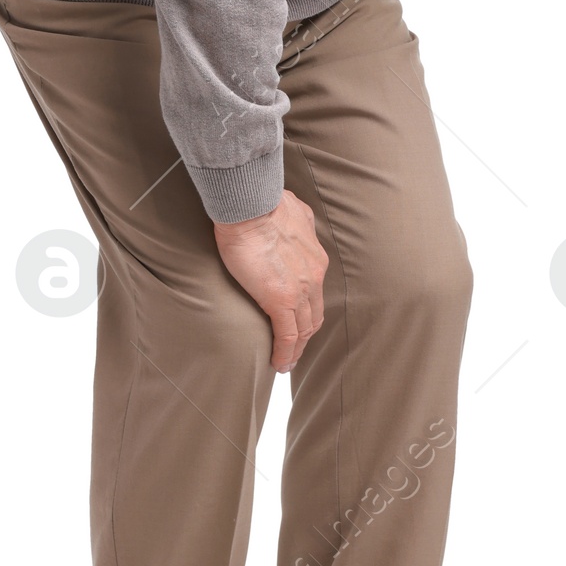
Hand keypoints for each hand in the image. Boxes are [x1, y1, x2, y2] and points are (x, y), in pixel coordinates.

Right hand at [212, 188, 328, 371]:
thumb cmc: (262, 201)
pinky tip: (278, 364)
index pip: (316, 294)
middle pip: (314, 316)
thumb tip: (293, 217)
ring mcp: (300, 290)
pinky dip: (285, 353)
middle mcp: (314, 276)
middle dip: (305, 335)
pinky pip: (287, 336)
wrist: (250, 204)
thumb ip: (298, 220)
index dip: (308, 312)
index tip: (299, 323)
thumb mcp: (293, 209)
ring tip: (285, 363)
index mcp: (315, 257)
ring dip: (296, 350)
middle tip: (294, 350)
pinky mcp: (280, 300)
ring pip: (304, 330)